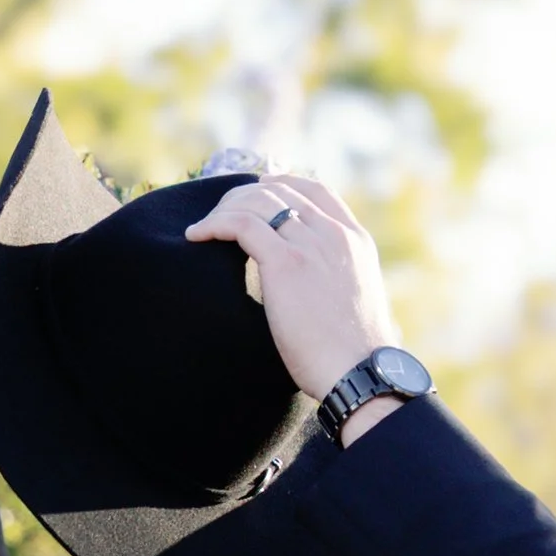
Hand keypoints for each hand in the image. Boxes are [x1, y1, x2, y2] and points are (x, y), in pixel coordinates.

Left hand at [182, 172, 402, 422]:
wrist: (359, 370)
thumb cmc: (351, 355)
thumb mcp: (351, 303)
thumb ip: (333, 281)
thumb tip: (312, 294)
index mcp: (354, 240)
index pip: (315, 190)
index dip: (280, 184)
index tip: (254, 193)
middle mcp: (334, 234)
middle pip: (281, 190)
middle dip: (243, 195)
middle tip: (217, 213)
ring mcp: (312, 244)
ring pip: (259, 203)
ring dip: (224, 209)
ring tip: (202, 227)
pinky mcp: (286, 262)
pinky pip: (242, 225)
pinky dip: (214, 225)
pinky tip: (195, 236)